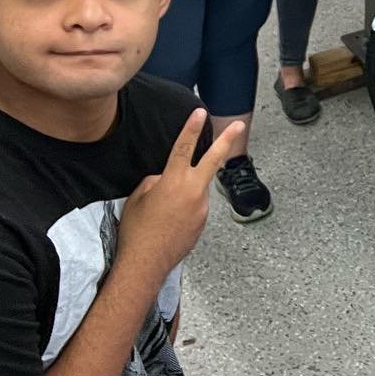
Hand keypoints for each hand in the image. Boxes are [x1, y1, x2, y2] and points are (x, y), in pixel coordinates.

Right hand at [117, 110, 242, 284]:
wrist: (145, 264)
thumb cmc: (136, 231)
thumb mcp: (137, 199)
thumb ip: (155, 181)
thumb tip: (166, 178)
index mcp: (173, 181)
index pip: (183, 148)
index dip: (191, 128)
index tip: (200, 112)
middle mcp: (193, 191)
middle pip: (214, 159)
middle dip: (227, 139)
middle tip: (238, 125)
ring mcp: (202, 207)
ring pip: (197, 189)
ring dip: (185, 193)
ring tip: (163, 214)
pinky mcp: (203, 222)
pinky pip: (194, 208)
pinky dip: (184, 210)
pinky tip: (169, 223)